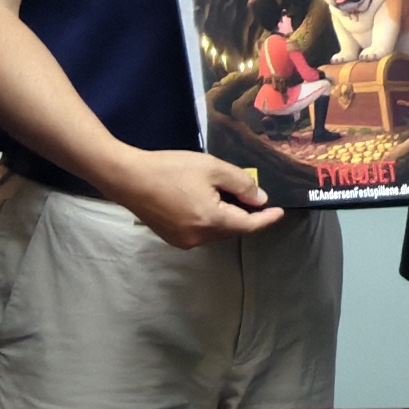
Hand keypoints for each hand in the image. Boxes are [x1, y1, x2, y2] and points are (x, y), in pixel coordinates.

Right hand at [104, 149, 289, 247]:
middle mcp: (198, 238)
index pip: (248, 226)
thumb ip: (240, 183)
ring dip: (228, 217)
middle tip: (254, 196)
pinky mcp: (171, 237)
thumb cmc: (170, 169)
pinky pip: (201, 231)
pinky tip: (209, 202)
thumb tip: (259, 199)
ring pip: (216, 231)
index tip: (280, 212)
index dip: (266, 220)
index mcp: (211, 221)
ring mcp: (183, 240)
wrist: (128, 178)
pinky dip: (211, 220)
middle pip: (232, 230)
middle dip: (246, 216)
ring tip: (231, 196)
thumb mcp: (212, 168)